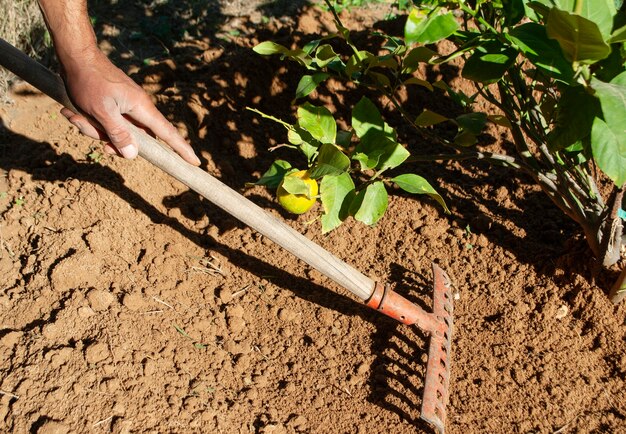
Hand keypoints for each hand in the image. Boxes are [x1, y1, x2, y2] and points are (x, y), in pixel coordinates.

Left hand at [60, 50, 199, 164]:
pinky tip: (73, 112)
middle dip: (110, 141)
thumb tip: (133, 155)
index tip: (195, 162)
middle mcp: (138, 108)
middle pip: (135, 139)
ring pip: (116, 131)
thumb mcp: (100, 111)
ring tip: (76, 116)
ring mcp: (126, 106)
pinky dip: (90, 122)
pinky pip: (107, 123)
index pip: (168, 134)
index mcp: (142, 108)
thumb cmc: (89, 81)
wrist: (76, 55)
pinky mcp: (115, 104)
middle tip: (93, 136)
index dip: (181, 149)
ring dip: (94, 130)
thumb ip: (118, 134)